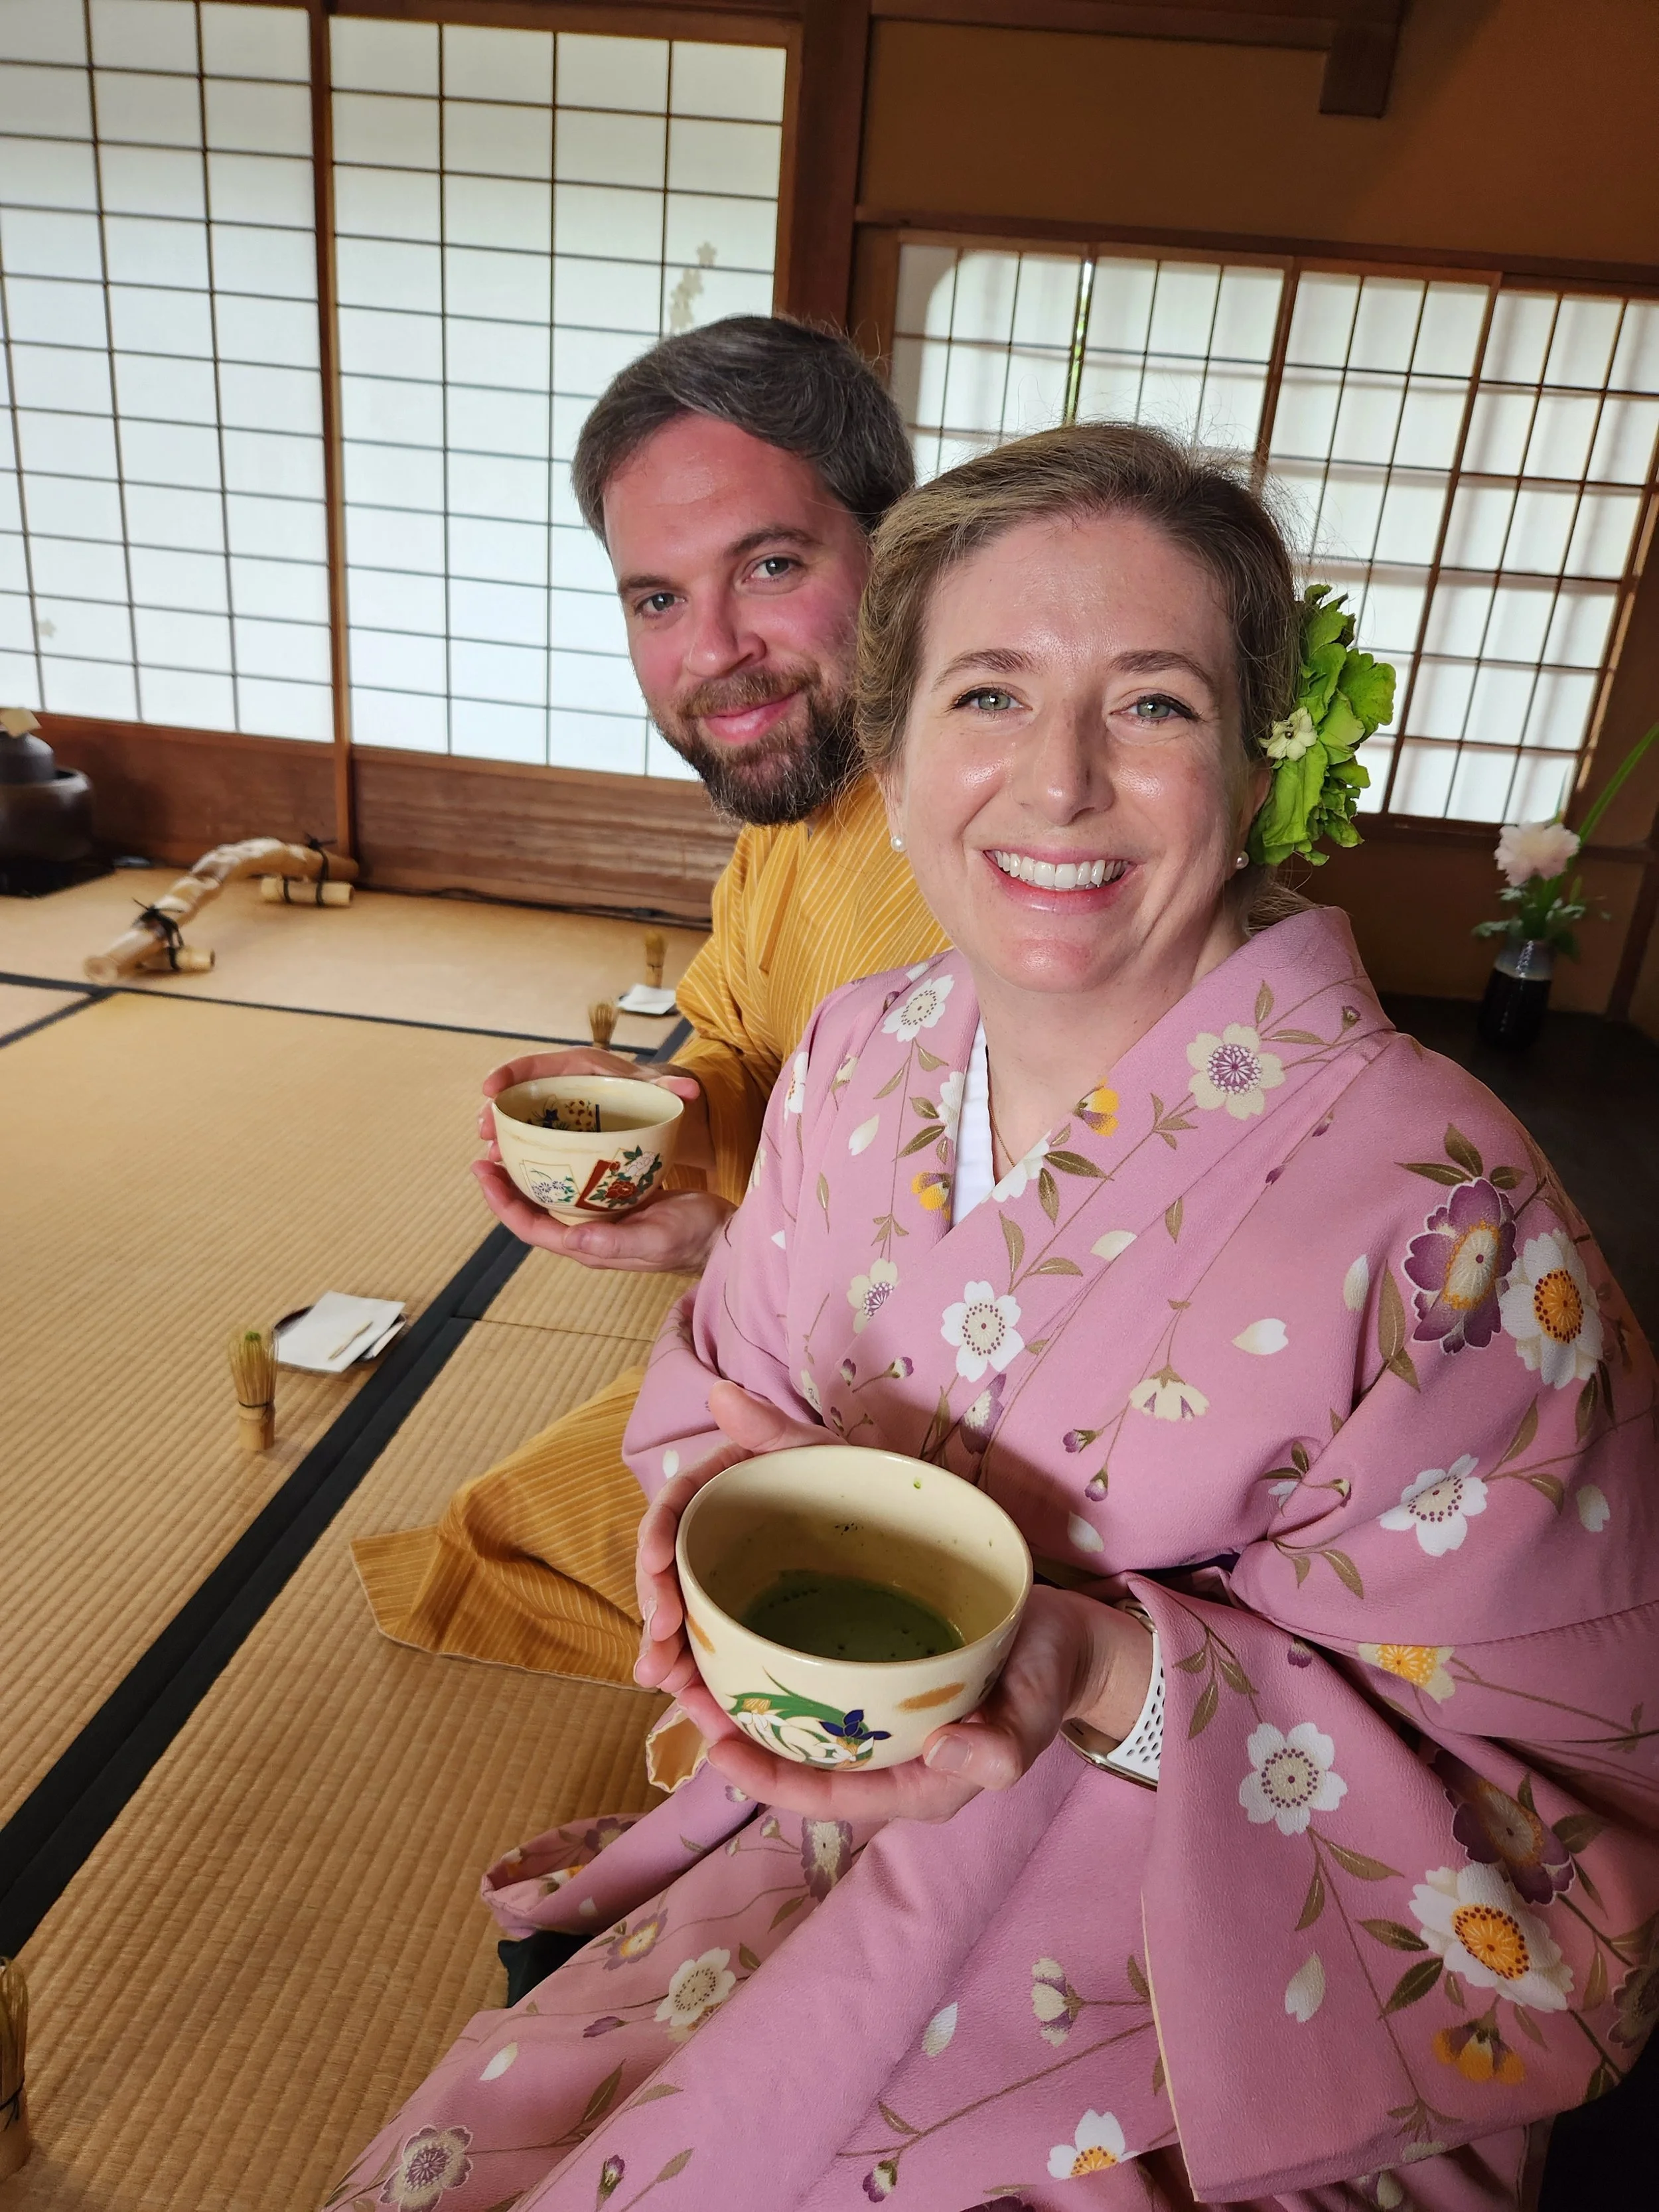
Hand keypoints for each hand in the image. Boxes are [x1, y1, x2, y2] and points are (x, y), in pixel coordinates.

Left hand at [472, 1160, 733, 1272]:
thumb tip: (573, 1239)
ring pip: (551, 1198)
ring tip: (511, 1142)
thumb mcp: (656, 1238)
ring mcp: (601, 1222)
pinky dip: (560, 1166)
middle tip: (486, 1149)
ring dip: (528, 1174)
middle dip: (505, 1185)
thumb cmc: (694, 1237)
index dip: (500, 1203)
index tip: (481, 1170)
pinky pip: (577, 1186)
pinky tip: (558, 1142)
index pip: (530, 1228)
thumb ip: (615, 1242)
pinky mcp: (616, 1205)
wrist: (722, 1236)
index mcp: (589, 1247)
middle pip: (532, 1212)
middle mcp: (587, 1237)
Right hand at [478, 1046, 705, 1147]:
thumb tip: (690, 1091)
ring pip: (519, 1117)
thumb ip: (672, 1090)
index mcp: (578, 1067)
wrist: (657, 1107)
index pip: (536, 1064)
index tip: (489, 1088)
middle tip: (483, 1130)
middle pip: (518, 1092)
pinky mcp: (557, 1130)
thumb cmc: (654, 1094)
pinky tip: (506, 1167)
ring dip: (501, 1133)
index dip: (508, 1072)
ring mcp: (555, 1108)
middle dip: (495, 1109)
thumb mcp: (661, 1091)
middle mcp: (560, 1085)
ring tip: (490, 1153)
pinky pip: (530, 1137)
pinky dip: (517, 1149)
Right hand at [633, 1382, 829, 1697]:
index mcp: (718, 1494)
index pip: (672, 1516)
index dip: (654, 1545)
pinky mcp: (752, 1623)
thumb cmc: (852, 1477)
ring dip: (673, 1662)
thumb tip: (720, 1394)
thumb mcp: (813, 1451)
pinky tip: (704, 1711)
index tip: (654, 1576)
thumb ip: (768, 1428)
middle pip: (670, 1581)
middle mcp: (714, 1542)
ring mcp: (731, 1585)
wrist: (902, 1521)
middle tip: (655, 1665)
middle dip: (656, 1624)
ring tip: (671, 1694)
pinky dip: (708, 1682)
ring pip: (689, 1625)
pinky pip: (721, 1654)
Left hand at [690, 1584, 1153, 1824]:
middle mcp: (881, 1754)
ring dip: (743, 1693)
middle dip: (734, 1730)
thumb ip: (1000, 1748)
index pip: (820, 1792)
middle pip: (793, 1755)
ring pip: (794, 1716)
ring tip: (694, 1653)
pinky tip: (741, 1621)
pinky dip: (774, 1658)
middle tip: (683, 1683)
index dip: (763, 1776)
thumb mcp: (1034, 1714)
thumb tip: (945, 1754)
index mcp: (909, 1782)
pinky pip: (813, 1678)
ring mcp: (876, 1715)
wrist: (1068, 1642)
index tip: (714, 1744)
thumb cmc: (1050, 1681)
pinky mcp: (876, 1674)